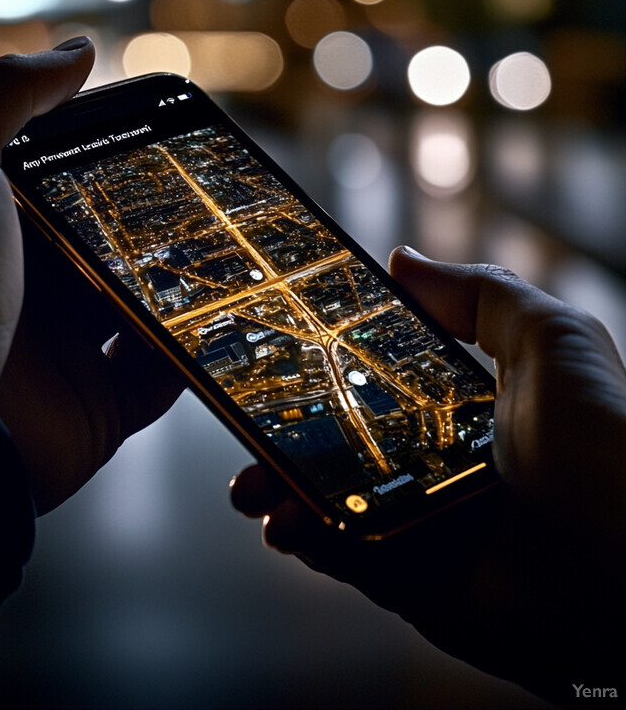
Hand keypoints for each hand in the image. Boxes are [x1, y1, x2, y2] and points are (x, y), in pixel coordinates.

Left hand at [0, 38, 183, 512]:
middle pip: (118, 250)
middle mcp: (36, 290)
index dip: (121, 161)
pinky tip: (223, 326)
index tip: (173, 141)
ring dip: (189, 291)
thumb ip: (9, 96)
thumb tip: (77, 48)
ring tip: (237, 261)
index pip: (74, 185)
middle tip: (220, 204)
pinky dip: (192, 355)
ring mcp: (71, 351)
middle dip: (165, 230)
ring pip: (149, 311)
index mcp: (1, 232)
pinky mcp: (101, 406)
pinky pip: (163, 376)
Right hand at [231, 247, 625, 704]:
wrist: (625, 572)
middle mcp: (435, 462)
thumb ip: (481, 294)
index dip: (329, 368)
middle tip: (250, 422)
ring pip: (329, 498)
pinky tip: (284, 520)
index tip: (284, 355)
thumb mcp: (551, 340)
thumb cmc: (604, 444)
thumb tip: (402, 260)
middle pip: (341, 441)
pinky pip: (342, 554)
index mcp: (463, 408)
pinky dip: (305, 537)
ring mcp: (417, 521)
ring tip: (252, 484)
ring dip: (281, 488)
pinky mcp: (408, 578)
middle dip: (289, 432)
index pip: (379, 380)